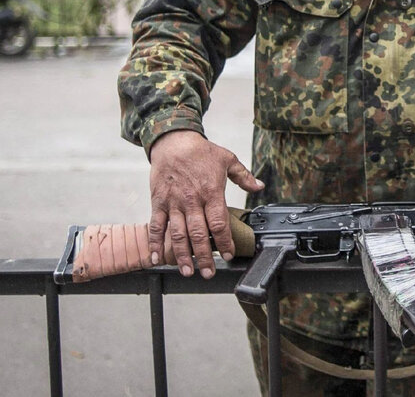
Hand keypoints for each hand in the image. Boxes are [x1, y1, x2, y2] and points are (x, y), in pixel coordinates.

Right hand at [148, 130, 262, 277]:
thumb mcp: (227, 159)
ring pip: (177, 234)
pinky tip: (156, 259)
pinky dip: (155, 244)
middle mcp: (192, 200)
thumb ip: (244, 176)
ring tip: (188, 272)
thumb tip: (259, 187)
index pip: (219, 222)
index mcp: (211, 191)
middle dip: (204, 256)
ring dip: (182, 255)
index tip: (229, 254)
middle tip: (209, 273)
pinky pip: (156, 226)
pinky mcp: (158, 203)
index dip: (225, 241)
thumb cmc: (201, 151)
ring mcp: (173, 203)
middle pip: (198, 234)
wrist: (173, 141)